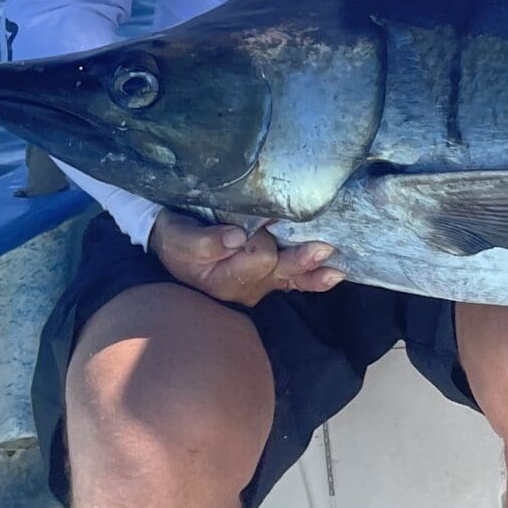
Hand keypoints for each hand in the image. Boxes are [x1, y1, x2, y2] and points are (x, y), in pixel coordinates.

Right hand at [149, 211, 341, 304]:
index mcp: (224, 280)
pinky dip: (314, 279)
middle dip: (301, 256)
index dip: (259, 237)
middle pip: (281, 269)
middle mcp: (247, 288)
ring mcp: (262, 284)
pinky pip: (296, 282)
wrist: (173, 244)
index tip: (255, 219)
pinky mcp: (271, 277)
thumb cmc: (176, 239)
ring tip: (332, 257)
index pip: (256, 256)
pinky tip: (334, 275)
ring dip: (313, 266)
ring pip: (293, 276)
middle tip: (324, 247)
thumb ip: (205, 241)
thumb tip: (235, 237)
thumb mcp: (179, 238)